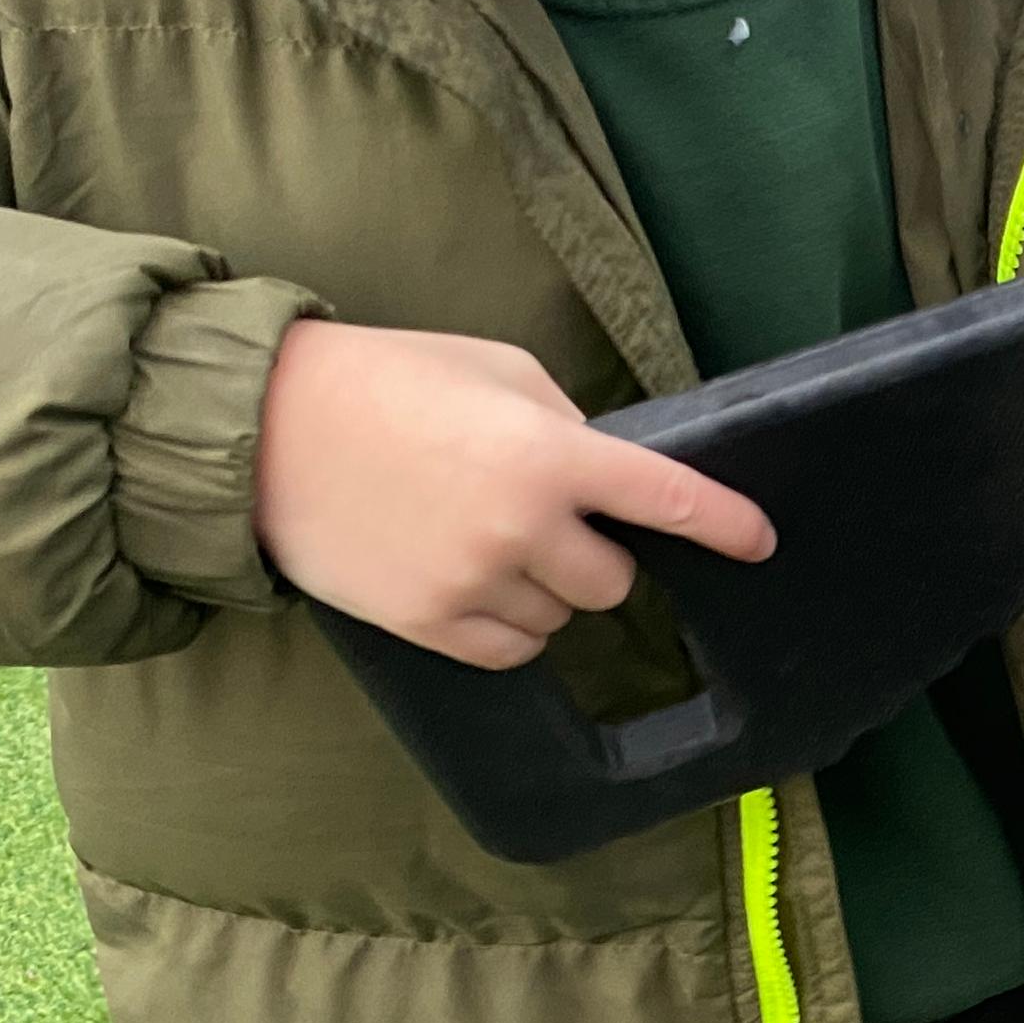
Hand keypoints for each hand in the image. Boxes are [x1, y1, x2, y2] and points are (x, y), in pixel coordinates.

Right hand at [253, 320, 773, 669]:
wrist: (262, 429)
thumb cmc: (386, 382)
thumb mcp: (495, 372)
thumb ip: (567, 425)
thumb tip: (611, 480)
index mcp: (549, 452)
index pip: (669, 500)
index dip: (727, 526)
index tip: (761, 542)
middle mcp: (522, 525)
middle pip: (613, 581)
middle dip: (592, 555)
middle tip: (538, 518)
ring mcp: (475, 581)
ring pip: (562, 619)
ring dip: (544, 590)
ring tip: (478, 537)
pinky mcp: (429, 624)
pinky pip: (512, 651)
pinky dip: (507, 626)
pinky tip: (465, 578)